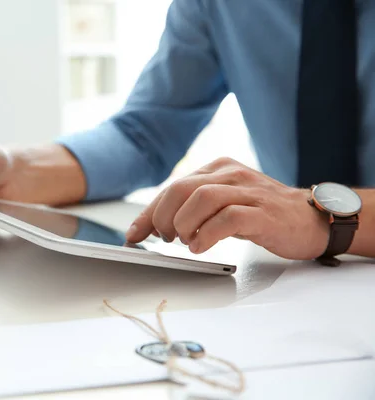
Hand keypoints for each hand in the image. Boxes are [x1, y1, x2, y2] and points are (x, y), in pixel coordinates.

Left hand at [125, 157, 329, 259]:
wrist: (311, 220)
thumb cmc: (261, 214)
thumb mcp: (222, 206)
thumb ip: (191, 210)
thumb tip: (150, 227)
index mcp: (217, 169)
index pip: (172, 187)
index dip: (148, 213)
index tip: (133, 235)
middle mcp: (231, 174)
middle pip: (182, 188)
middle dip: (163, 217)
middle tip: (165, 238)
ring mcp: (249, 191)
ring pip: (202, 197)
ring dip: (183, 223)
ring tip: (182, 241)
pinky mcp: (264, 212)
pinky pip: (229, 217)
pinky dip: (207, 233)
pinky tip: (200, 246)